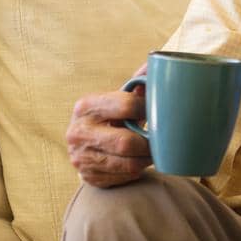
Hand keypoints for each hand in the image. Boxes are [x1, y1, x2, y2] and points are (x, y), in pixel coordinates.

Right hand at [66, 65, 151, 187]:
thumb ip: (137, 83)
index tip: (159, 111)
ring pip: (128, 163)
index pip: (126, 105)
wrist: (86, 144)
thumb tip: (157, 63)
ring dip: (147, 158)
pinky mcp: (89, 177)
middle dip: (149, 142)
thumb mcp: (118, 98)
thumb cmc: (111, 116)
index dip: (148, 109)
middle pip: (126, 142)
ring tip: (156, 150)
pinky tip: (141, 161)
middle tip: (162, 139)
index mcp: (86, 106)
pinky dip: (138, 170)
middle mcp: (78, 132)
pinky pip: (124, 177)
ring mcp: (81, 157)